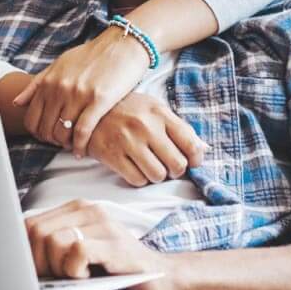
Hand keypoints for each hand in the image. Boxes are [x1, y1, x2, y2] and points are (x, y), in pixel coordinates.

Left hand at [14, 26, 153, 153]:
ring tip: (71, 147)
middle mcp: (60, 89)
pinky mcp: (99, 100)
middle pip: (46, 128)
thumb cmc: (91, 55)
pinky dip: (81, 145)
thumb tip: (16, 103)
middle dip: (51, 141)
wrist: (122, 44)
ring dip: (65, 145)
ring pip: (63, 132)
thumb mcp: (59, 64)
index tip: (46, 138)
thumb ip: (37, 84)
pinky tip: (82, 151)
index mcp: (48, 82)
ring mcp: (78, 95)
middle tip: (60, 145)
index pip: (31, 119)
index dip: (37, 134)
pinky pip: (83, 131)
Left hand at [23, 200, 177, 289]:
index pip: (28, 224)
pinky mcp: (116, 245)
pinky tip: (84, 278)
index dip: (23, 252)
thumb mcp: (76, 254)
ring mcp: (104, 225)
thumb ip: (50, 246)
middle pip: (36, 232)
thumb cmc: (113, 271)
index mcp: (75, 209)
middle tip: (54, 279)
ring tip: (73, 278)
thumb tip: (12, 258)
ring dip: (55, 268)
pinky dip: (73, 270)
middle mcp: (89, 210)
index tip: (32, 272)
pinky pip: (77, 251)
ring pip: (52, 240)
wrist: (160, 279)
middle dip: (36, 262)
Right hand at [84, 93, 207, 186]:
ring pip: (157, 175)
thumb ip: (179, 128)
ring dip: (157, 176)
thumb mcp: (154, 109)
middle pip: (177, 164)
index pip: (191, 143)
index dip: (195, 159)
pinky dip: (140, 179)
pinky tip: (135, 168)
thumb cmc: (127, 110)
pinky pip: (137, 180)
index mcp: (159, 113)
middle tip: (168, 166)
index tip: (191, 161)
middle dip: (176, 170)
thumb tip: (203, 150)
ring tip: (151, 167)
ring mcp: (127, 141)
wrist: (87, 110)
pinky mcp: (111, 155)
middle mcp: (145, 126)